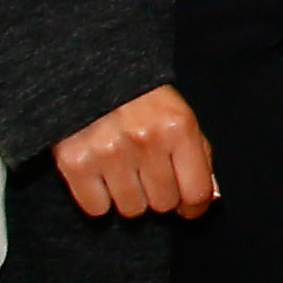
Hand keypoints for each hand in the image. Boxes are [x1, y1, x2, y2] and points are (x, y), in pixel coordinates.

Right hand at [52, 86, 212, 220]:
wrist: (89, 72)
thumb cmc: (141, 99)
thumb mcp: (180, 116)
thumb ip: (198, 156)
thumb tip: (207, 200)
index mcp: (178, 127)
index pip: (196, 191)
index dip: (195, 207)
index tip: (188, 208)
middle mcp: (145, 140)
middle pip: (163, 204)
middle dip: (160, 194)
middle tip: (148, 173)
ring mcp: (108, 152)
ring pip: (131, 210)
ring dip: (130, 196)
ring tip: (124, 169)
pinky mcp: (75, 163)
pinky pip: (97, 209)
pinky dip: (100, 199)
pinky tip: (101, 174)